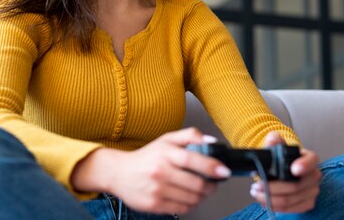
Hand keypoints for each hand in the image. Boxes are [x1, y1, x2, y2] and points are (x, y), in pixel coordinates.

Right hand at [72, 128, 230, 214]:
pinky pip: (181, 208)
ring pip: (191, 198)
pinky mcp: (154, 205)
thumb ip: (190, 136)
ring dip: (202, 196)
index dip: (212, 167)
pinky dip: (190, 205)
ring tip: (202, 191)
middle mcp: (161, 172)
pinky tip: (189, 198)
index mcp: (166, 153)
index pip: (194, 160)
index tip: (224, 171)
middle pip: (196, 184)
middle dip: (211, 186)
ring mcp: (157, 190)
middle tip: (213, 184)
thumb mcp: (166, 140)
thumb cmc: (147, 156)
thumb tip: (211, 141)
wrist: (119, 173)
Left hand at [249, 131, 320, 212]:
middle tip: (257, 185)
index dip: (304, 165)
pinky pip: (292, 209)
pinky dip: (276, 207)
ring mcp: (313, 190)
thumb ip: (274, 140)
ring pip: (291, 199)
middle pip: (297, 185)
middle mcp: (314, 175)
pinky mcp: (307, 203)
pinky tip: (265, 201)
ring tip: (256, 193)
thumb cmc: (281, 157)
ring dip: (271, 199)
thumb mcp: (276, 145)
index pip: (312, 160)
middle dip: (274, 187)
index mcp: (310, 158)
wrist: (282, 170)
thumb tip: (271, 140)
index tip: (293, 170)